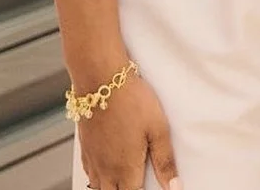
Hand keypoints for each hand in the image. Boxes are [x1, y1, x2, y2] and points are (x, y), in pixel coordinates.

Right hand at [78, 73, 180, 189]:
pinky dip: (98, 179)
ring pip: (98, 188)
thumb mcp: (158, 129)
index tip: (154, 188)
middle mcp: (105, 170)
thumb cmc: (133, 101)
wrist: (101, 81)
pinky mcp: (85, 149)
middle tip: (139, 181)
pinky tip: (108, 171)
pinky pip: (89, 174)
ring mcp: (92, 161)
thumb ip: (165, 160)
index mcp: (125, 170)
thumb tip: (174, 186)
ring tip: (125, 180)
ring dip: (111, 188)